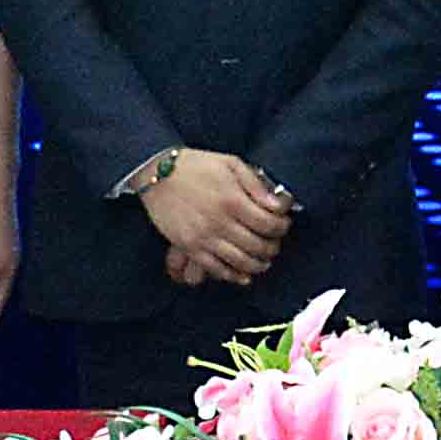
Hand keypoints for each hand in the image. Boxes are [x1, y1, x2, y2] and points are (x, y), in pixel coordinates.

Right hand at [139, 150, 291, 285]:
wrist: (157, 174)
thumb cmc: (196, 165)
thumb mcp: (231, 163)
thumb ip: (256, 185)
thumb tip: (278, 206)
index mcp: (233, 200)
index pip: (269, 224)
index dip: (282, 227)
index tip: (283, 225)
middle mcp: (220, 222)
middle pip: (258, 246)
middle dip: (273, 247)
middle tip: (275, 244)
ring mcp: (204, 237)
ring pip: (240, 262)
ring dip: (257, 265)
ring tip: (264, 261)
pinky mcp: (190, 247)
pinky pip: (216, 269)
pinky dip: (233, 275)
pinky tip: (243, 275)